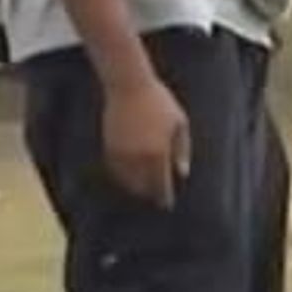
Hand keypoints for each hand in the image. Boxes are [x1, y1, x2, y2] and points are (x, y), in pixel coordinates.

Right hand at [102, 75, 190, 208]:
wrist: (129, 87)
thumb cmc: (160, 102)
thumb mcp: (180, 122)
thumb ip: (182, 148)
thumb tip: (182, 172)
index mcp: (158, 152)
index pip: (160, 183)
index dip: (163, 197)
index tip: (167, 204)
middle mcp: (138, 157)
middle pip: (143, 186)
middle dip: (150, 193)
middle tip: (156, 197)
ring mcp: (121, 153)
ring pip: (127, 180)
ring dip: (135, 187)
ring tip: (143, 189)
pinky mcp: (108, 147)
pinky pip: (115, 170)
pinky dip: (122, 176)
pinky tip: (128, 176)